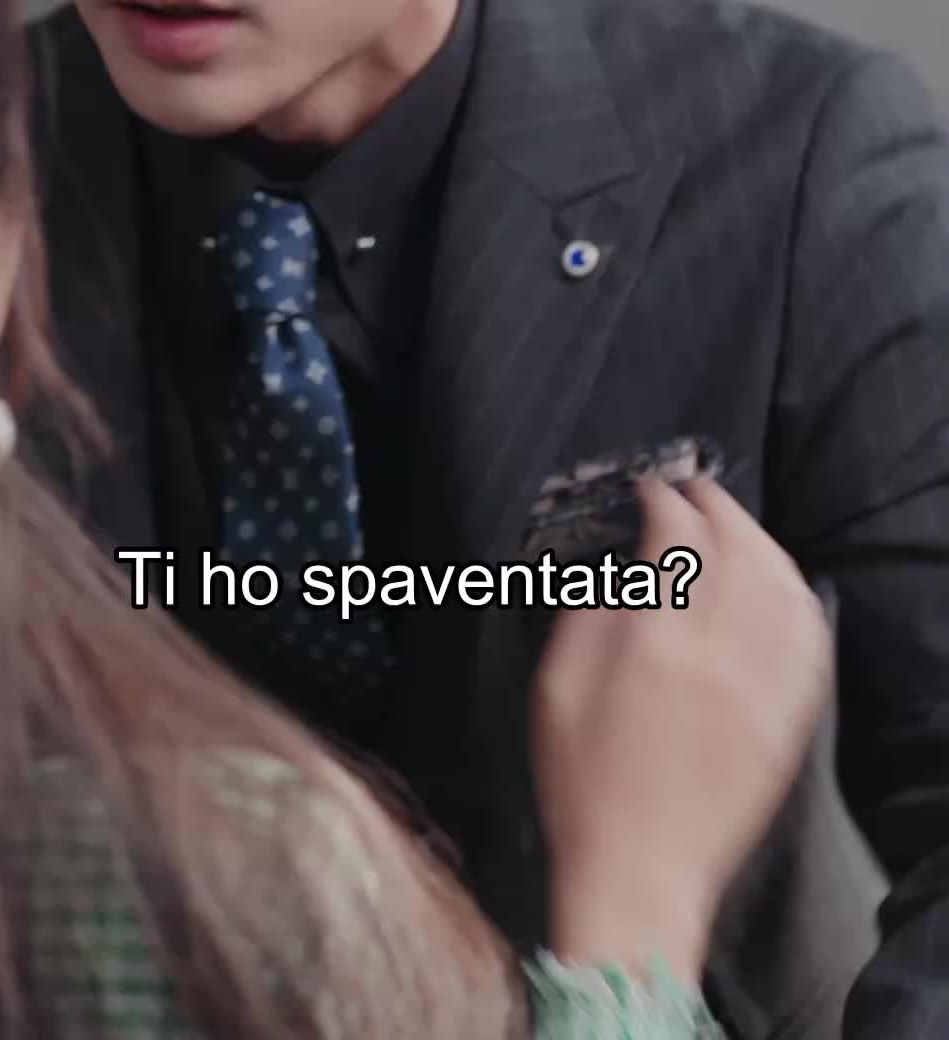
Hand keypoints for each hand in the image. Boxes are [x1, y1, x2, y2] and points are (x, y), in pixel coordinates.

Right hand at [530, 474, 830, 980]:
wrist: (638, 872)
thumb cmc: (583, 785)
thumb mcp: (556, 690)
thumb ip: (588, 617)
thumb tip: (617, 566)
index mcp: (652, 648)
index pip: (675, 540)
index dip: (662, 500)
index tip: (650, 490)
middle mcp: (716, 660)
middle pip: (737, 548)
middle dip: (717, 505)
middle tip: (695, 491)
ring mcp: (759, 690)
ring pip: (781, 586)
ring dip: (760, 542)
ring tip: (735, 528)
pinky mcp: (784, 720)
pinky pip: (807, 641)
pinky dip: (796, 597)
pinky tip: (778, 585)